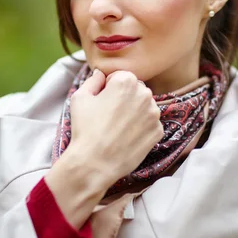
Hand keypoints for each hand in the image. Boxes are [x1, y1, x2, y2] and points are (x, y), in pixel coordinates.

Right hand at [45, 69, 162, 227]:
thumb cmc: (85, 128)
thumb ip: (93, 80)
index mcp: (126, 81)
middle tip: (109, 116)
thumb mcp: (80, 97)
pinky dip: (141, 128)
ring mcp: (154, 113)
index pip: (120, 76)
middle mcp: (144, 93)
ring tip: (118, 128)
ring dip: (134, 112)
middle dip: (124, 98)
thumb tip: (100, 74)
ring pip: (144, 106)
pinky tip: (127, 137)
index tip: (102, 102)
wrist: (95, 163)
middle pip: (135, 90)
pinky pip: (150, 124)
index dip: (109, 88)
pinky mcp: (158, 131)